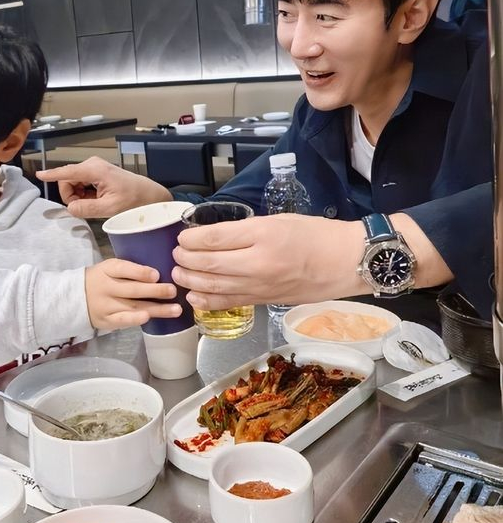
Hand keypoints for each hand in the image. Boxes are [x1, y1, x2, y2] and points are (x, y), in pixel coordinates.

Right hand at [36, 156, 171, 217]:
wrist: (150, 195)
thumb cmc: (134, 200)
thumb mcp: (110, 208)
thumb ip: (86, 208)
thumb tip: (69, 208)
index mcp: (95, 170)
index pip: (67, 172)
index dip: (51, 174)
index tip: (39, 175)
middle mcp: (92, 165)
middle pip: (67, 180)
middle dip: (71, 195)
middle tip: (86, 207)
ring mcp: (94, 168)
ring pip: (73, 183)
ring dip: (78, 196)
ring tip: (95, 204)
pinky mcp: (96, 173)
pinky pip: (81, 184)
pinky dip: (84, 194)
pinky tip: (96, 200)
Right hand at [85, 258, 181, 328]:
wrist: (75, 298)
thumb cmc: (102, 279)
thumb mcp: (110, 268)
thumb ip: (130, 269)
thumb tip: (163, 270)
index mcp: (108, 269)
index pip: (123, 268)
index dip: (140, 272)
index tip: (157, 274)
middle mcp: (106, 287)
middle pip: (132, 289)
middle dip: (155, 291)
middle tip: (173, 291)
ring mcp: (106, 305)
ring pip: (133, 306)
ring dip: (156, 309)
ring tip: (175, 309)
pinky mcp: (106, 320)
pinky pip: (122, 321)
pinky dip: (134, 319)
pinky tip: (148, 318)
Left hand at [171, 214, 366, 309]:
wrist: (347, 261)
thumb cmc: (316, 234)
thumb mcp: (278, 220)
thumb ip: (246, 229)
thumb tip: (214, 236)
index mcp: (263, 234)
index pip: (215, 238)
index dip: (191, 239)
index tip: (182, 237)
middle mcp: (259, 262)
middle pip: (210, 263)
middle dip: (186, 259)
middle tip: (175, 255)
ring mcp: (261, 285)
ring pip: (215, 286)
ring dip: (192, 280)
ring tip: (178, 273)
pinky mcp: (265, 301)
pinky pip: (230, 302)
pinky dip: (208, 300)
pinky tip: (195, 296)